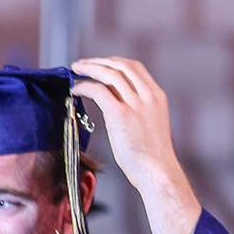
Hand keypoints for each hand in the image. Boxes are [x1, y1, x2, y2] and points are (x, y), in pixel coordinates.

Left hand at [70, 57, 201, 233]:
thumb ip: (138, 113)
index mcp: (157, 96)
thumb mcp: (150, 127)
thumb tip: (118, 109)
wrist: (158, 172)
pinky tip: (75, 90)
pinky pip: (99, 90)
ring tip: (75, 71)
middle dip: (99, 62)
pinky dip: (85, 86)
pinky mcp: (121, 114)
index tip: (100, 65)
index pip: (135, 68)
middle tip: (82, 64)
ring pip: (110, 74)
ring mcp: (136, 103)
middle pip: (121, 65)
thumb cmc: (152, 159)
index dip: (114, 63)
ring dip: (90, 69)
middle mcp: (148, 95)